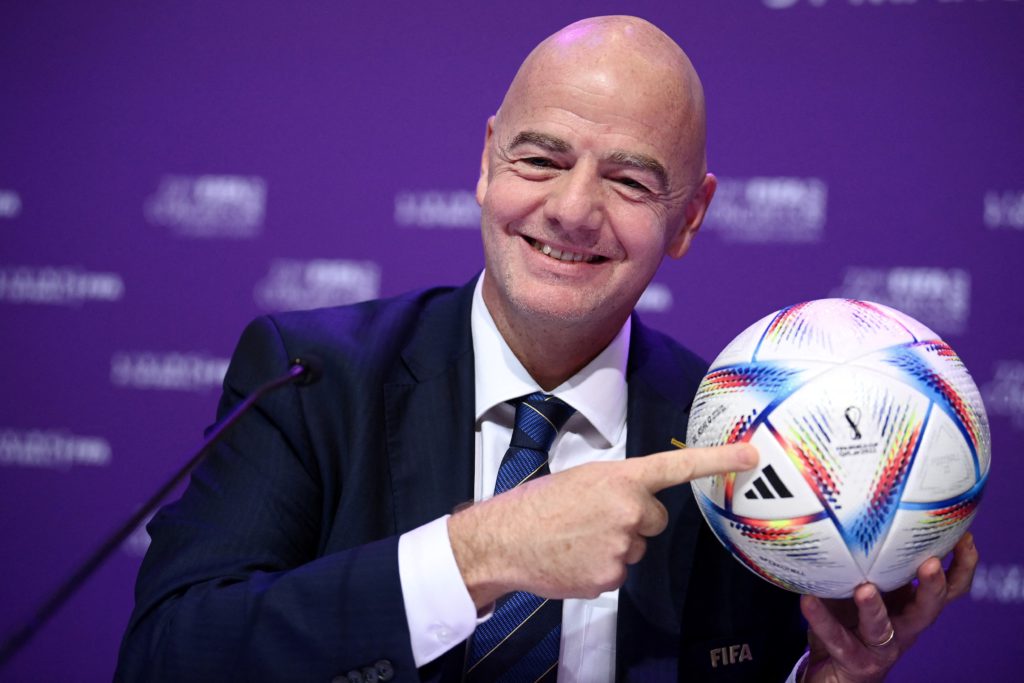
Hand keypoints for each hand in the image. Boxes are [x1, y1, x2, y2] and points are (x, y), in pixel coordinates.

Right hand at [448, 443, 757, 607]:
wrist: (504, 540)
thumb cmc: (537, 505)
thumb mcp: (580, 478)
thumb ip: (616, 486)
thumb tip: (635, 499)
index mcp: (620, 478)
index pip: (677, 466)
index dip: (718, 460)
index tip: (751, 455)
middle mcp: (628, 511)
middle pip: (655, 519)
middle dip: (633, 520)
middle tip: (594, 519)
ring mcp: (621, 547)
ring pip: (635, 547)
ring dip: (614, 544)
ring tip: (576, 538)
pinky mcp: (611, 577)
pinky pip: (619, 571)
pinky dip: (599, 567)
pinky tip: (573, 558)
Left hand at [800, 533, 978, 681]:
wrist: (832, 671)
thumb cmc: (849, 620)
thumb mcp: (863, 585)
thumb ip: (866, 557)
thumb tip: (854, 505)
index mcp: (910, 605)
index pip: (948, 587)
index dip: (961, 565)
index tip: (964, 536)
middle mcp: (903, 626)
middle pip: (929, 608)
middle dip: (933, 586)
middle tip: (929, 563)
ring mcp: (881, 646)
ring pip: (884, 628)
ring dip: (875, 608)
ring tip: (865, 589)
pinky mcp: (855, 661)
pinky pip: (837, 638)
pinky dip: (822, 619)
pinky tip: (807, 600)